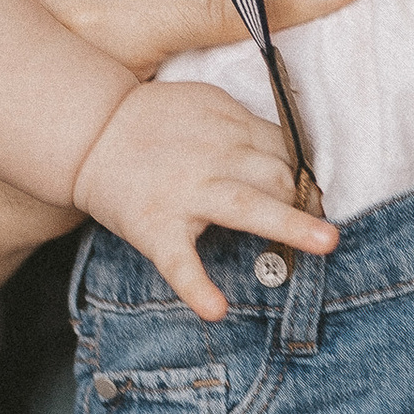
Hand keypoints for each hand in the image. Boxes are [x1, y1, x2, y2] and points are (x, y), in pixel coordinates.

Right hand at [72, 81, 340, 324]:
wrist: (87, 132)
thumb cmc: (152, 121)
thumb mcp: (206, 104)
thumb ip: (246, 127)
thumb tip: (293, 151)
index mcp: (229, 127)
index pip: (286, 149)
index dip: (309, 174)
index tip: (322, 195)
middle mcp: (214, 159)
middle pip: (278, 176)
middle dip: (307, 200)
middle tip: (326, 227)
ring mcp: (185, 194)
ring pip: (247, 206)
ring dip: (289, 224)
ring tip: (326, 243)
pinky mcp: (156, 227)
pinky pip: (179, 261)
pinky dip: (196, 287)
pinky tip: (216, 309)